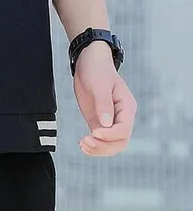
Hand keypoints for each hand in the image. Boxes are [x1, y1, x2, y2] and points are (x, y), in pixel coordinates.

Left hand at [73, 41, 136, 156]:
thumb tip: (106, 124)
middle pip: (120, 141)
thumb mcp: (99, 84)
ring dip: (98, 149)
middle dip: (104, 146)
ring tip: (83, 144)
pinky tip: (83, 145)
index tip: (94, 132)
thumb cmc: (97, 69)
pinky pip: (100, 139)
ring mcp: (110, 121)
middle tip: (86, 141)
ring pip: (111, 144)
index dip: (110, 135)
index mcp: (127, 107)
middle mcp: (121, 117)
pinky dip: (93, 146)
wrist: (89, 62)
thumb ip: (103, 104)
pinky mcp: (98, 121)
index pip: (124, 129)